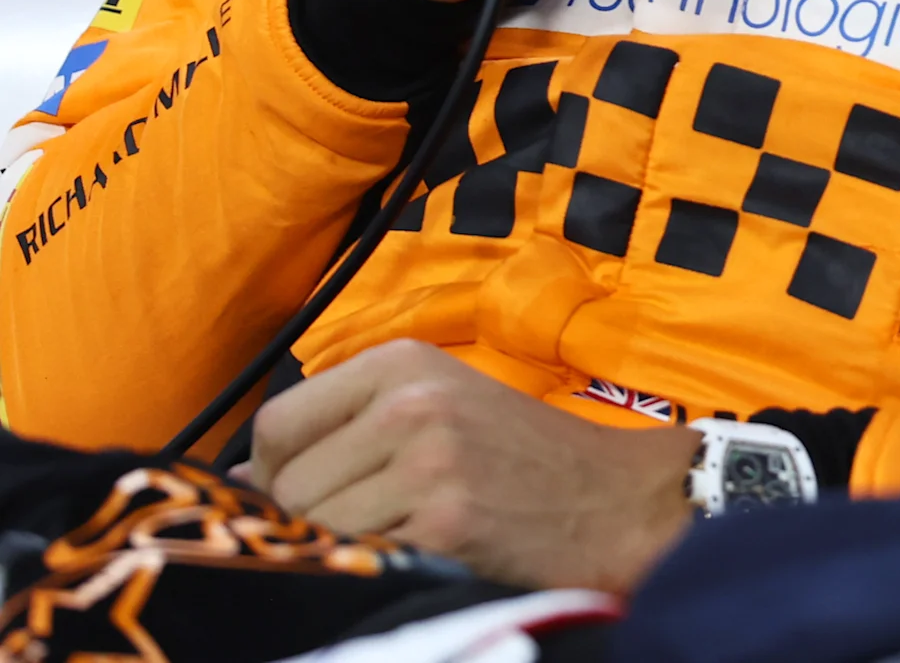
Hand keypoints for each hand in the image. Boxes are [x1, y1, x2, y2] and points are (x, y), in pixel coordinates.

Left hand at [243, 341, 697, 591]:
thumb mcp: (443, 406)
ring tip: (403, 542)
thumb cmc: (526, 460)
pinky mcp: (443, 523)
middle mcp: (411, 403)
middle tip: (376, 527)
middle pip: (290, 486)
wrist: (620, 501)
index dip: (277, 473)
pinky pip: (361, 560)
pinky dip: (379, 572)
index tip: (313, 495)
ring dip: (347, 550)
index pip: (278, 424)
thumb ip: (349, 425)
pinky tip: (422, 560)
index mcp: (403, 363)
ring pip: (317, 530)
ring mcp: (428, 463)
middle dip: (313, 521)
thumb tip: (242, 477)